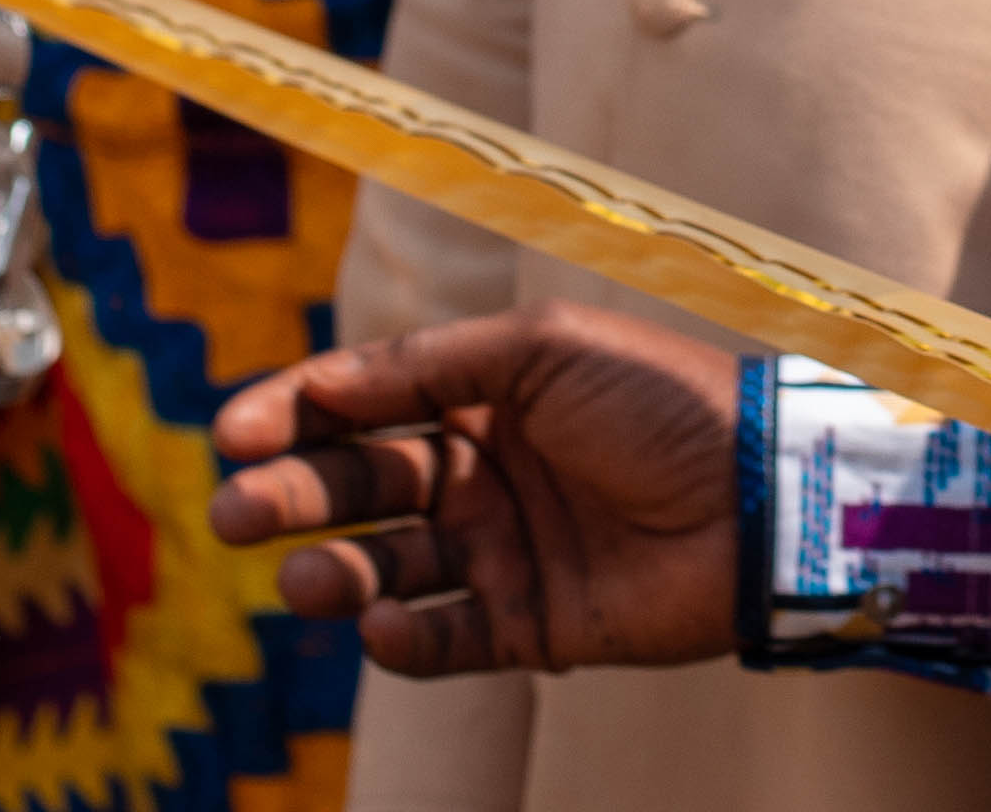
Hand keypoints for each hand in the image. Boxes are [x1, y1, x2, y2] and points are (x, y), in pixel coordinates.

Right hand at [209, 307, 744, 675]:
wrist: (758, 500)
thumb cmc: (660, 400)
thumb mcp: (542, 349)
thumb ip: (430, 365)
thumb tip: (326, 382)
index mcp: (485, 393)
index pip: (366, 403)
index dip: (294, 414)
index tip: (231, 432)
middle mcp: (484, 472)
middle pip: (361, 485)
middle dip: (291, 496)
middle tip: (234, 514)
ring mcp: (504, 551)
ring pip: (388, 568)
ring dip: (336, 573)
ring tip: (308, 579)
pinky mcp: (529, 626)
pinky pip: (443, 640)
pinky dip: (402, 640)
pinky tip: (382, 624)